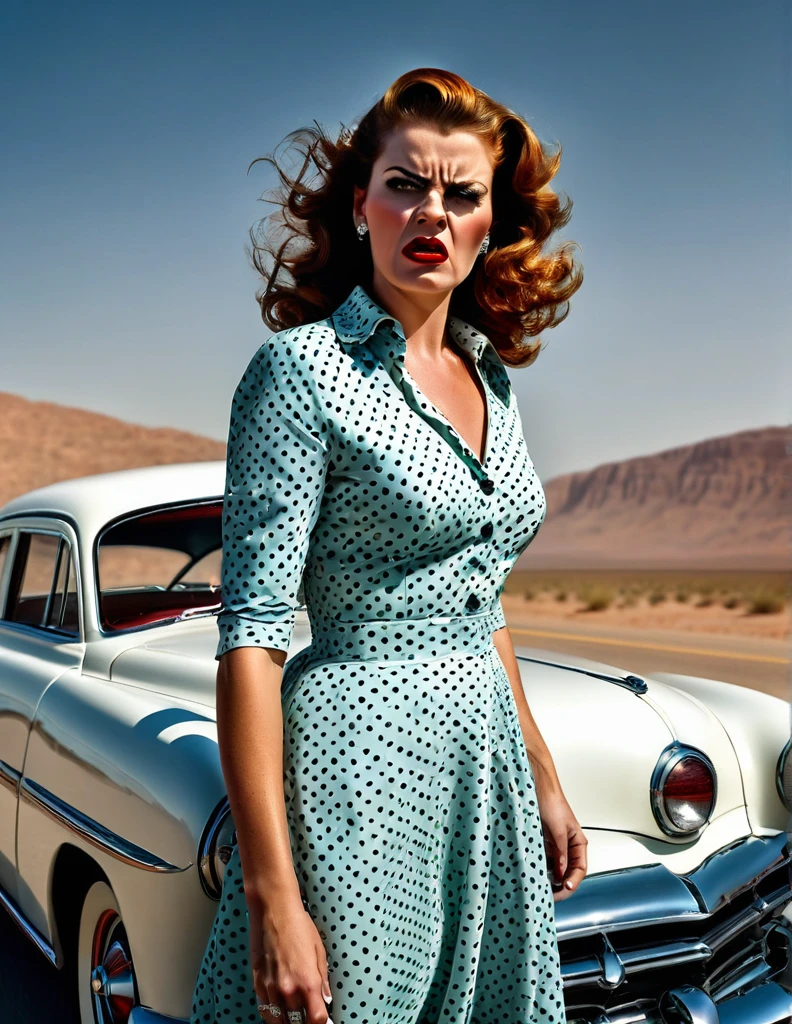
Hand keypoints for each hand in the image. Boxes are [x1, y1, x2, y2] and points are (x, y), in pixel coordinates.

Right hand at [248, 887, 332, 1023]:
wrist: (274, 911)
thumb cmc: (300, 926)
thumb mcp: (319, 950)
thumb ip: (323, 979)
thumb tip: (326, 999)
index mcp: (309, 982)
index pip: (316, 1020)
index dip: (322, 1023)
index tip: (324, 1021)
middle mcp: (289, 990)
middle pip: (298, 1023)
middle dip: (305, 1021)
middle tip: (308, 1014)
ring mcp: (271, 989)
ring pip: (280, 1021)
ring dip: (289, 1020)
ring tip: (295, 1015)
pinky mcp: (258, 984)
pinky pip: (265, 1010)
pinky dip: (273, 1015)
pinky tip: (279, 1010)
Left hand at [534, 780, 587, 901]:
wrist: (538, 789)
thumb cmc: (553, 803)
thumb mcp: (559, 830)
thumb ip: (561, 852)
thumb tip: (561, 872)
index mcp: (578, 843)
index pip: (580, 869)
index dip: (574, 881)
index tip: (565, 888)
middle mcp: (568, 847)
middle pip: (569, 873)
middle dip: (562, 885)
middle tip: (553, 895)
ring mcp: (556, 847)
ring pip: (557, 870)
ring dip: (552, 880)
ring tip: (544, 889)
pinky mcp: (545, 845)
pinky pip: (546, 862)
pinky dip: (543, 870)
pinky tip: (537, 876)